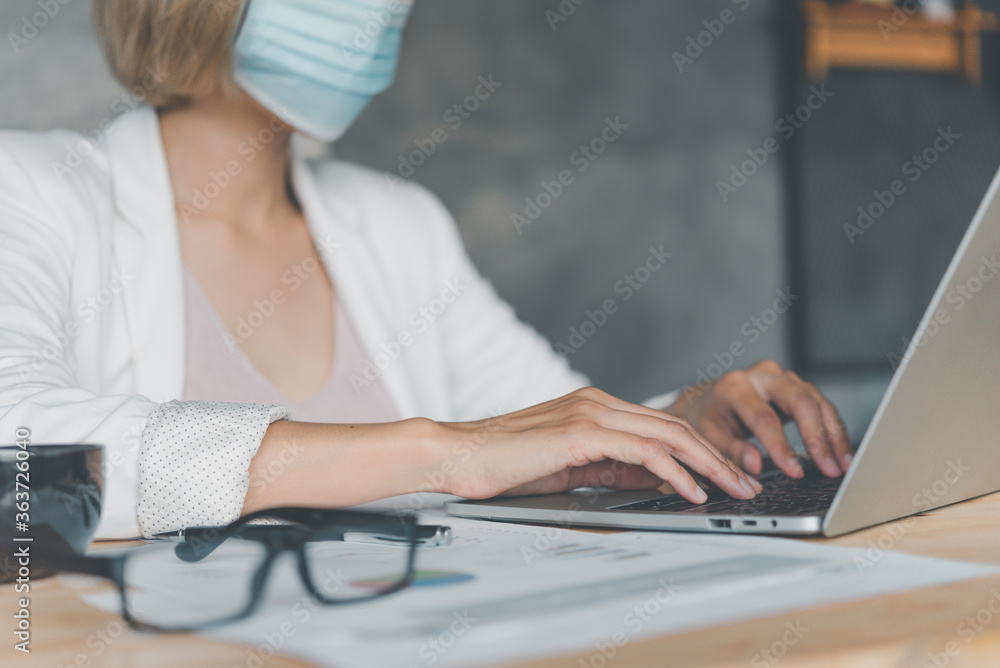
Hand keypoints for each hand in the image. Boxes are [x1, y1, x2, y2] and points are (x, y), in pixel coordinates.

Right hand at [436, 387, 761, 503]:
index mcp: (594, 408)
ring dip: (708, 464)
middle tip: (745, 485)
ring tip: (733, 489)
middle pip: (675, 426)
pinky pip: (642, 451)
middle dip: (718, 458)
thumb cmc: (504, 466)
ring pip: (667, 434)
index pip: (663, 426)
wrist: (458, 456)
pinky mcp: (580, 433)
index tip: (726, 477)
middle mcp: (597, 403)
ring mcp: (590, 413)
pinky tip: (691, 491)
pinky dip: (674, 472)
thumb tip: (658, 481)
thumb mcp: (571, 470)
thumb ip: (613, 470)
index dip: (701, 452)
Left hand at [666, 360, 852, 478]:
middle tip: (830, 469)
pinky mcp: (797, 387)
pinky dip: (834, 430)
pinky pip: (822, 406)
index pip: (764, 417)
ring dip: (834, 435)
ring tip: (843, 466)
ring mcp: (783, 379)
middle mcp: (762, 376)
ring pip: (818, 402)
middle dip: (818, 438)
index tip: (795, 472)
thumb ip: (730, 451)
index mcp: (735, 387)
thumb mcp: (707, 436)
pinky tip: (841, 453)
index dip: (782, 447)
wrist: (707, 400)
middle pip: (800, 401)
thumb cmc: (707, 420)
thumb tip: (756, 465)